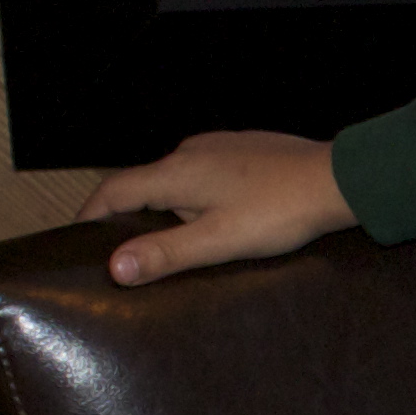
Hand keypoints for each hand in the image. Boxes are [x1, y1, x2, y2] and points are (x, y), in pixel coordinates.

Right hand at [77, 131, 355, 283]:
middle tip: (120, 250)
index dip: (90, 216)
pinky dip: (193, 197)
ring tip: (167, 241)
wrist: (339, 179)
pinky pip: (203, 174)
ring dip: (163, 207)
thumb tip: (115, 268)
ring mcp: (218, 147)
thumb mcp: (219, 241)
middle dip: (126, 216)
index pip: (112, 191)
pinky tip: (211, 219)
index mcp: (175, 172)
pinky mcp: (243, 150)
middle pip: (141, 184)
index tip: (76, 241)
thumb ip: (166, 254)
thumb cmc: (281, 211)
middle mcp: (190, 151)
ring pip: (174, 179)